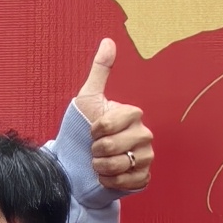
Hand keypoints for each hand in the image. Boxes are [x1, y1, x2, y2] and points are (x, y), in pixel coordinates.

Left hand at [77, 36, 153, 197]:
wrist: (76, 167)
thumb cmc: (80, 133)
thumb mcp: (87, 99)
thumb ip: (99, 70)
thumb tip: (108, 41)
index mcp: (133, 115)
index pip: (112, 123)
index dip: (95, 130)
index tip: (91, 131)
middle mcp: (144, 135)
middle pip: (113, 145)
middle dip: (96, 150)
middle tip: (94, 149)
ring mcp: (146, 158)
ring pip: (121, 165)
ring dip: (102, 167)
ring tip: (99, 164)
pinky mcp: (144, 178)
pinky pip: (130, 182)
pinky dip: (112, 182)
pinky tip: (107, 177)